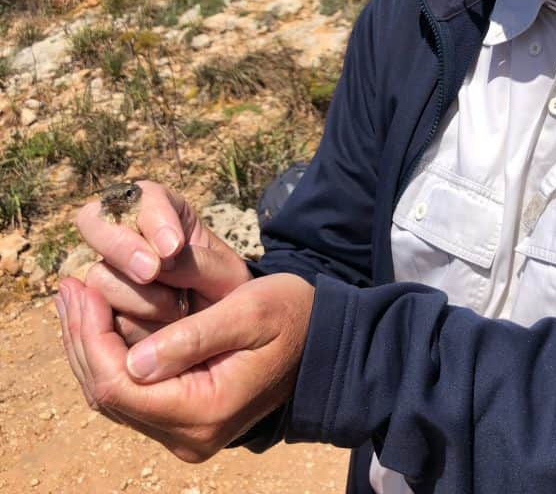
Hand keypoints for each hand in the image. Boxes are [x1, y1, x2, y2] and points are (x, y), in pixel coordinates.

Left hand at [55, 271, 314, 461]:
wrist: (326, 345)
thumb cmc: (293, 317)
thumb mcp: (249, 312)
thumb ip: (192, 338)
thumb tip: (133, 362)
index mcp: (204, 410)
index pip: (120, 385)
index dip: (91, 335)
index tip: (80, 287)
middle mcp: (187, 434)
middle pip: (107, 393)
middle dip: (80, 337)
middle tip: (65, 286)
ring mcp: (184, 432)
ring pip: (113, 394)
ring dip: (88, 344)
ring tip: (72, 297)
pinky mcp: (184, 419)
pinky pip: (131, 391)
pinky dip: (109, 353)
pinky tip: (98, 319)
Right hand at [77, 181, 250, 342]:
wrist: (220, 331)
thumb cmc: (224, 289)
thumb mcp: (224, 272)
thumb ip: (197, 262)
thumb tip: (158, 263)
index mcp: (159, 208)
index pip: (142, 197)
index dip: (153, 220)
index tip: (173, 247)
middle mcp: (125, 234)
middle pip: (93, 222)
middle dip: (123, 248)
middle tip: (151, 272)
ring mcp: (108, 271)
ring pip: (99, 276)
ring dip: (137, 296)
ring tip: (175, 308)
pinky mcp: (99, 310)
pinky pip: (100, 317)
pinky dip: (131, 326)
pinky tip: (158, 330)